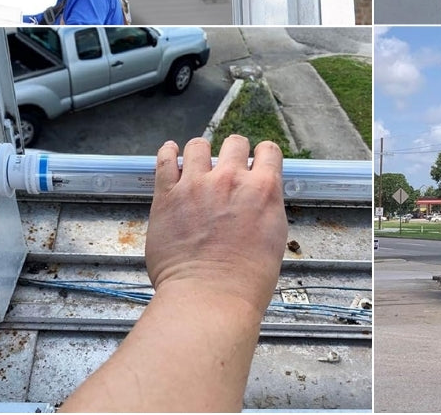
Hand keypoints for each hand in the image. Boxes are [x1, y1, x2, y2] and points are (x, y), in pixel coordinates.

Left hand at [145, 136, 287, 315]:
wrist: (210, 298)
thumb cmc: (246, 280)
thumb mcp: (275, 236)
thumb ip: (265, 207)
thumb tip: (259, 197)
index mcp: (263, 189)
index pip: (269, 151)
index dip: (263, 156)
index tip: (257, 162)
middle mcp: (231, 179)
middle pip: (235, 142)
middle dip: (234, 152)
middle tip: (228, 168)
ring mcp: (197, 184)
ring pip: (199, 145)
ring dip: (201, 152)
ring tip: (197, 162)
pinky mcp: (168, 195)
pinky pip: (166, 160)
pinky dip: (168, 152)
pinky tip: (171, 152)